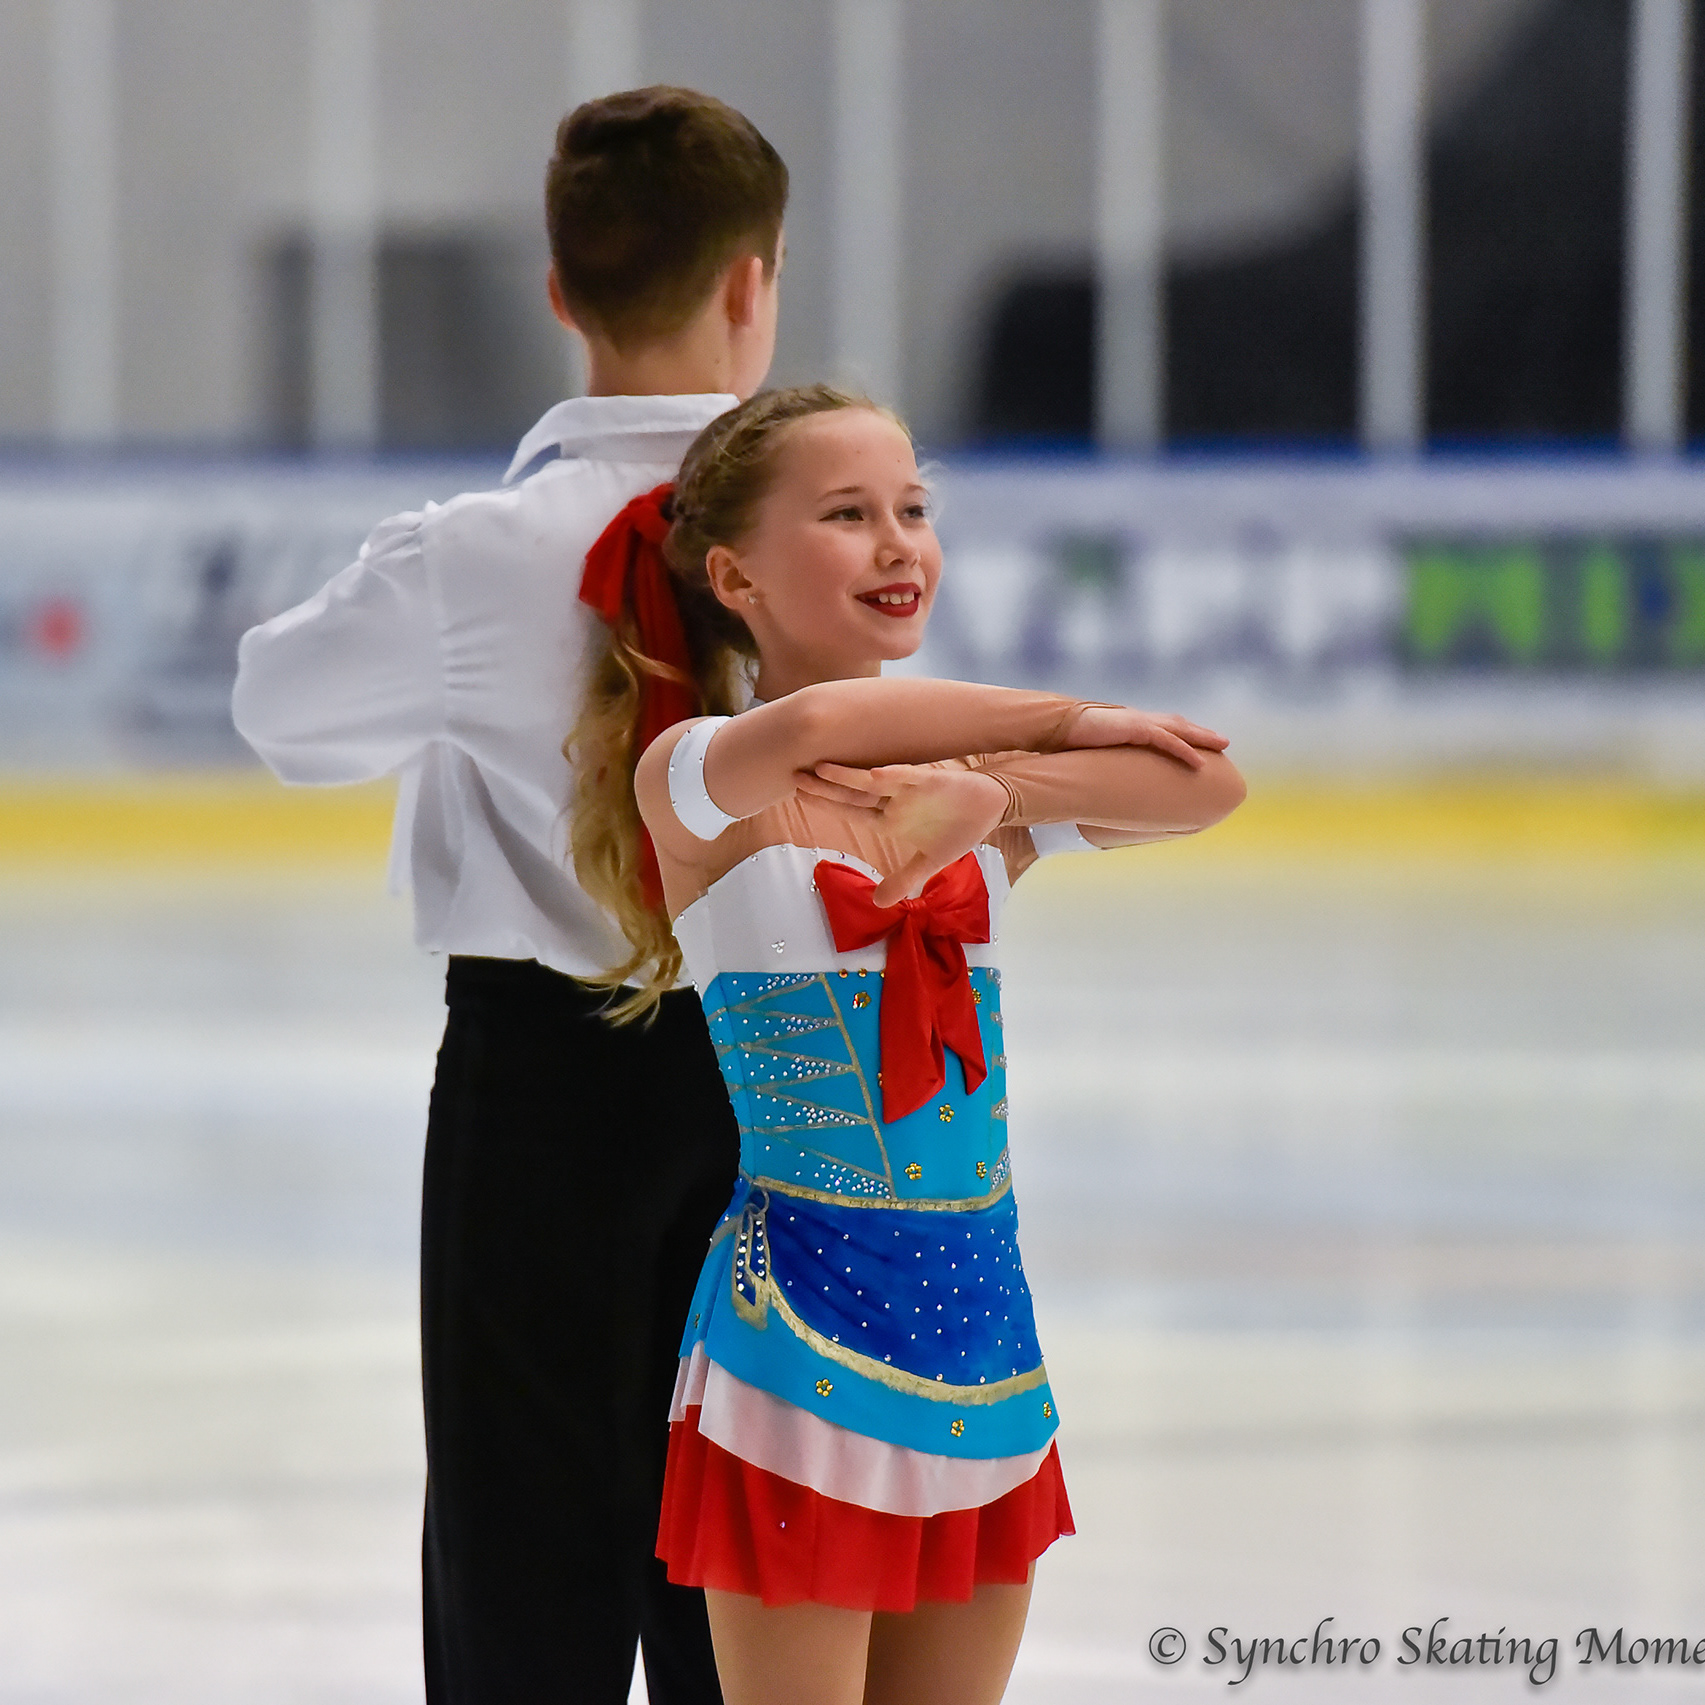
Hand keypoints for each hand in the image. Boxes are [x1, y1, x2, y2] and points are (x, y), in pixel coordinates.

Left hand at [795, 763, 1008, 904]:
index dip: (825, 803)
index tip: (799, 795)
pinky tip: (873, 774)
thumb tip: (879, 904)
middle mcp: (892, 801)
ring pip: (872, 782)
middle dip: (824, 787)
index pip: (849, 811)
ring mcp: (909, 790)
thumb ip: (903, 879)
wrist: (991, 806)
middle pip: (852, 795)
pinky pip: (908, 777)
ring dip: (848, 776)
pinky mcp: (931, 782)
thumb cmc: (957, 829)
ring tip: (821, 769)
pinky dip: (892, 776)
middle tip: (793, 776)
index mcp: (888, 819)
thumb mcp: (929, 863)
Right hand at [1064, 706, 1227, 767]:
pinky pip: (1167, 740)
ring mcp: (1137, 722)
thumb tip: (1102, 778)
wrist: (1055, 727)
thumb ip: (1104, 759)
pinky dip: (1185, 750)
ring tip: (1222, 745)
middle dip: (1201, 732)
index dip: (1182, 733)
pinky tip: (1200, 762)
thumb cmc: (1067, 742)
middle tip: (1222, 742)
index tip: (1198, 741)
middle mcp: (1137, 719)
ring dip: (1202, 737)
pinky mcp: (1134, 728)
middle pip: (1177, 723)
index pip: (1162, 726)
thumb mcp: (1092, 752)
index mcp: (1128, 724)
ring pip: (1179, 729)